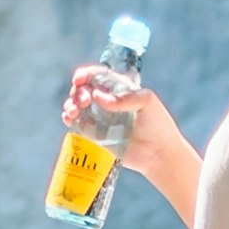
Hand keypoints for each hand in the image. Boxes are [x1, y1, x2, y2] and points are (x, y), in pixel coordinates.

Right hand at [71, 71, 201, 225]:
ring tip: (74, 111)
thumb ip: (124, 97)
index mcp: (119, 88)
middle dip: (78, 91)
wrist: (159, 154)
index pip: (98, 76)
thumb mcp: (146, 102)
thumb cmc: (158, 124)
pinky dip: (69, 119)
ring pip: (76, 105)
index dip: (85, 75)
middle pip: (83, 89)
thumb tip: (97, 96)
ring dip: (70, 104)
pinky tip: (69, 118)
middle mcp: (107, 101)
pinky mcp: (95, 135)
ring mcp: (100, 118)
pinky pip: (77, 124)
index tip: (79, 80)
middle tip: (84, 100)